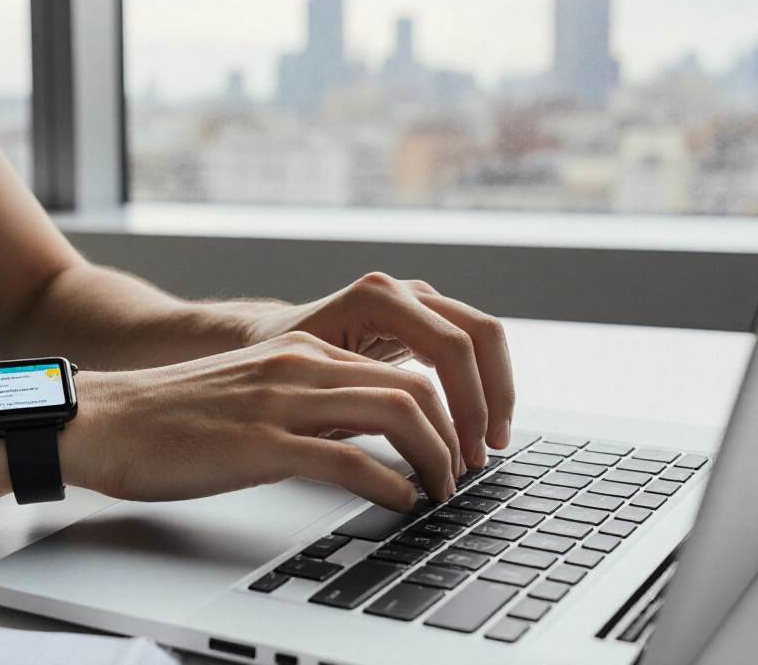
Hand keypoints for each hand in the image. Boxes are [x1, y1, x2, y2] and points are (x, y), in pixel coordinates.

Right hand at [62, 332, 460, 510]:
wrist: (106, 420)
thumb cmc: (175, 416)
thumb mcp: (256, 392)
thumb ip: (310, 402)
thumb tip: (364, 438)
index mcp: (301, 353)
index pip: (401, 370)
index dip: (445, 412)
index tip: (456, 449)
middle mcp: (300, 366)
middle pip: (414, 388)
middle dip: (456, 435)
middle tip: (465, 474)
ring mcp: (282, 402)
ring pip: (397, 414)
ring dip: (435, 459)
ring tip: (443, 491)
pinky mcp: (261, 444)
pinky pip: (350, 460)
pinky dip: (390, 484)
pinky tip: (401, 502)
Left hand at [244, 272, 514, 472]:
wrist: (264, 343)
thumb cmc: (278, 369)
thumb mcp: (312, 391)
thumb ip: (357, 413)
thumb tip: (394, 465)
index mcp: (377, 299)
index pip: (451, 347)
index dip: (469, 404)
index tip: (466, 452)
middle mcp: (404, 292)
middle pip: (480, 336)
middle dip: (491, 399)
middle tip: (485, 453)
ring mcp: (418, 301)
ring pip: (484, 338)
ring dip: (493, 394)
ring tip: (485, 447)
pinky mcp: (424, 320)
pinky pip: (471, 348)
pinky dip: (480, 387)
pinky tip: (474, 429)